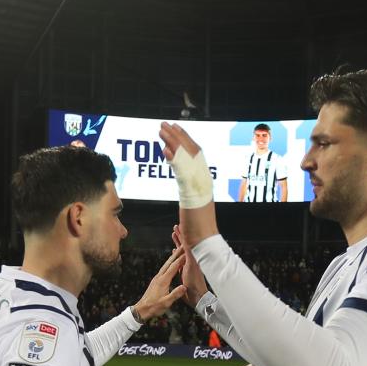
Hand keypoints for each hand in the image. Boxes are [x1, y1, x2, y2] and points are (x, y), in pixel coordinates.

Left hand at [132, 248, 187, 320]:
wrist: (141, 310)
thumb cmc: (154, 307)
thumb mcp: (166, 302)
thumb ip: (175, 294)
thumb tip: (184, 287)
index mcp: (163, 281)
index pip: (174, 267)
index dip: (181, 259)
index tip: (187, 252)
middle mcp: (159, 277)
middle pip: (168, 263)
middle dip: (176, 254)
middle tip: (182, 245)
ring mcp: (156, 279)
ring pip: (165, 265)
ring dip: (172, 258)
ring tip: (177, 252)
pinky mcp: (155, 281)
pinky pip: (163, 270)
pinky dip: (169, 264)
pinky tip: (170, 265)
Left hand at [159, 122, 219, 245]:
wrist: (205, 241)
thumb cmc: (199, 230)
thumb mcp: (194, 206)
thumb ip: (190, 194)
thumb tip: (186, 190)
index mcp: (205, 181)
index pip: (196, 154)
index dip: (186, 140)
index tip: (175, 129)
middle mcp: (204, 179)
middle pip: (191, 151)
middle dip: (178, 135)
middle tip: (165, 124)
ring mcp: (200, 185)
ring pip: (186, 158)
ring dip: (172, 142)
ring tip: (161, 130)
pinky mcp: (192, 193)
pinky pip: (182, 172)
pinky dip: (174, 160)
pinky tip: (164, 150)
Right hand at [172, 225, 208, 306]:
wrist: (197, 298)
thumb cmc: (193, 289)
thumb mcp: (189, 274)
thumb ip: (189, 258)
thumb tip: (187, 250)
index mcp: (192, 261)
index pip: (186, 245)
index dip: (183, 235)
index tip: (179, 227)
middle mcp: (192, 261)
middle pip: (185, 244)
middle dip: (181, 235)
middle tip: (176, 226)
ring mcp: (189, 265)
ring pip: (183, 250)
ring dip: (179, 242)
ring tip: (174, 234)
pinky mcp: (186, 270)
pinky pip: (181, 258)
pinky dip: (177, 252)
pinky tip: (174, 250)